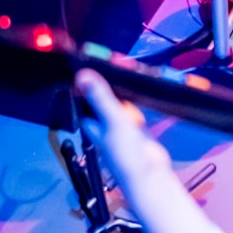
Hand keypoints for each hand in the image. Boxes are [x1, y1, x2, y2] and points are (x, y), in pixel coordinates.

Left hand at [76, 69, 173, 200]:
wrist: (150, 174)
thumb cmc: (126, 152)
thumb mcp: (113, 121)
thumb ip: (100, 98)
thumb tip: (82, 75)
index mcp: (90, 121)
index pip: (84, 94)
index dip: (90, 77)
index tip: (97, 58)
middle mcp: (101, 122)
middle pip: (102, 95)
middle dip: (110, 81)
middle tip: (121, 64)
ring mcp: (117, 124)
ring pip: (117, 100)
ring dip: (124, 90)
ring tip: (130, 72)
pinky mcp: (133, 127)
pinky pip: (131, 108)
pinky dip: (135, 101)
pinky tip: (140, 91)